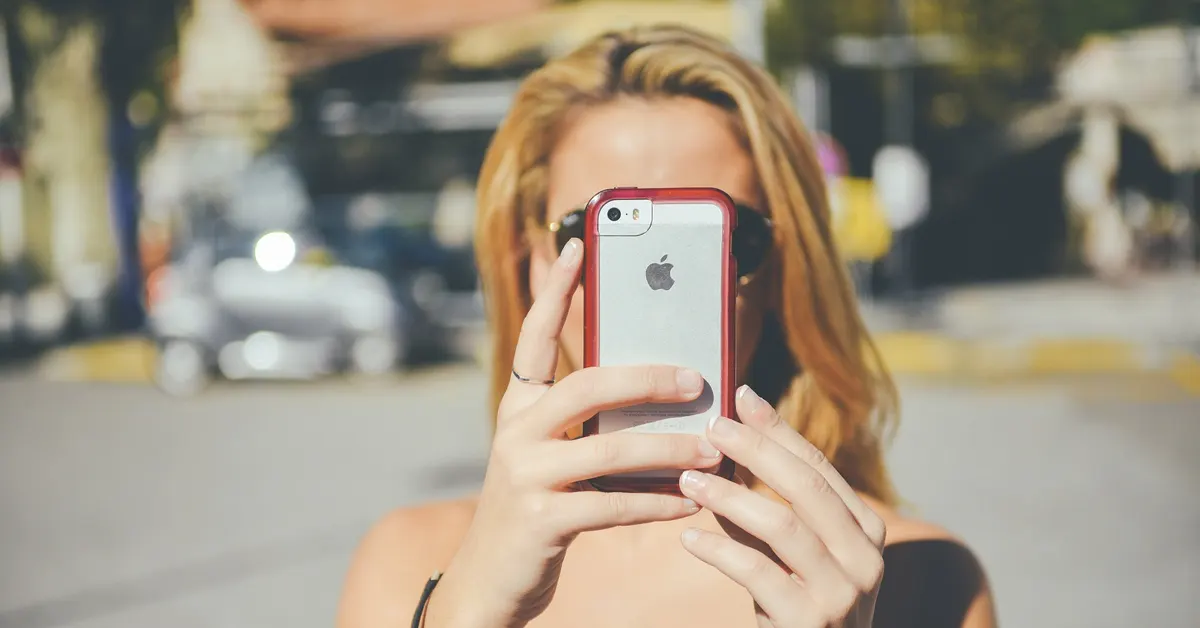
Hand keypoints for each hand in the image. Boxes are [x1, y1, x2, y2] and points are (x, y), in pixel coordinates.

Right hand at [426, 239, 721, 627]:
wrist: (491, 578)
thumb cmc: (538, 506)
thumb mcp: (552, 454)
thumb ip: (590, 422)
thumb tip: (665, 393)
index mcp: (518, 405)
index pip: (535, 336)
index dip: (555, 290)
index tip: (577, 244)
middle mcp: (515, 430)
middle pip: (588, 385)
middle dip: (649, 378)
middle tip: (696, 379)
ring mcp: (524, 474)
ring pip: (611, 447)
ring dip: (670, 450)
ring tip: (711, 449)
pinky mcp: (541, 519)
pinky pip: (615, 505)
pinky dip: (658, 502)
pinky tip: (689, 500)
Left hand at [678, 386, 886, 627]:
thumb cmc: (797, 605)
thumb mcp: (792, 552)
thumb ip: (767, 505)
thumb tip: (725, 443)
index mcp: (865, 530)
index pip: (818, 466)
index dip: (778, 429)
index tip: (740, 397)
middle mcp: (864, 558)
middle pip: (806, 487)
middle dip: (756, 450)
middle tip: (711, 428)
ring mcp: (842, 594)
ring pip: (783, 527)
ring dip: (730, 497)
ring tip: (689, 479)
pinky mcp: (810, 624)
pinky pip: (759, 574)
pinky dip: (720, 551)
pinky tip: (690, 538)